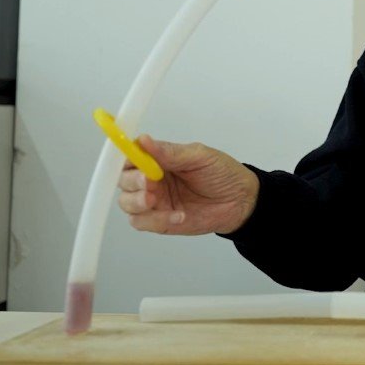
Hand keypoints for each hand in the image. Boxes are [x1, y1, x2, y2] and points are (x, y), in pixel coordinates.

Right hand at [116, 135, 259, 234]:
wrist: (241, 200)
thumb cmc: (222, 174)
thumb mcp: (199, 156)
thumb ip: (170, 152)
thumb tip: (143, 140)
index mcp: (157, 159)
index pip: (129, 156)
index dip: (124, 158)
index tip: (132, 159)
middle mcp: (151, 180)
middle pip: (123, 181)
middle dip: (132, 181)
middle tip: (149, 181)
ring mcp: (155, 202)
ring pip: (127, 203)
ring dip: (137, 202)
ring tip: (155, 199)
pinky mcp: (161, 221)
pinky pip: (144, 223)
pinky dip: (156, 220)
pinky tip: (178, 215)